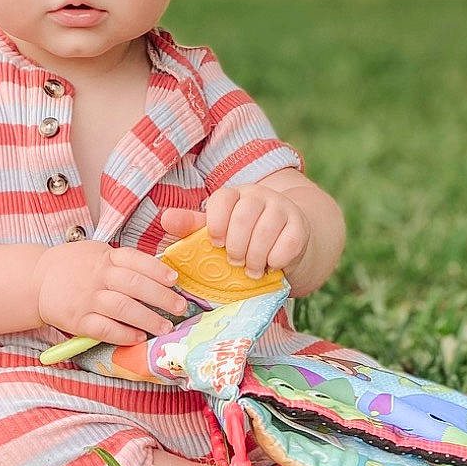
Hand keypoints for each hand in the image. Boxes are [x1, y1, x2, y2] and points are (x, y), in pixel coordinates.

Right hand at [35, 239, 188, 345]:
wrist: (37, 280)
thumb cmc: (74, 266)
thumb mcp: (97, 253)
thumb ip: (123, 261)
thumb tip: (160, 272)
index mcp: (105, 257)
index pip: (135, 260)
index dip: (157, 270)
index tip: (174, 280)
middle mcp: (98, 277)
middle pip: (134, 285)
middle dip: (161, 297)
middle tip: (180, 307)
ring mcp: (87, 299)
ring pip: (122, 308)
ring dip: (148, 319)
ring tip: (165, 327)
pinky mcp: (78, 321)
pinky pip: (104, 329)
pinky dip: (124, 334)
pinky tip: (138, 337)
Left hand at [161, 184, 313, 279]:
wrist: (285, 244)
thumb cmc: (244, 239)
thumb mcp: (218, 231)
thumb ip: (192, 226)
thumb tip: (166, 219)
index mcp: (235, 195)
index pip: (222, 200)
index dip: (216, 224)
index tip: (215, 243)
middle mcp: (260, 196)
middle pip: (244, 217)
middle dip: (236, 246)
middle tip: (234, 262)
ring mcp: (282, 208)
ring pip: (265, 231)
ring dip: (255, 258)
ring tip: (251, 270)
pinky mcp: (300, 226)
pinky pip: (287, 244)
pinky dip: (276, 260)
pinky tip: (271, 265)